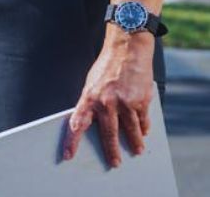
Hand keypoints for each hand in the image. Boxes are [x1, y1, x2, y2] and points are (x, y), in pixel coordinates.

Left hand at [62, 28, 154, 167]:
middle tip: (115, 163)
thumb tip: (92, 121)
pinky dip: (144, 128)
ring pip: (130, 130)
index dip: (72, 141)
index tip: (68, 155)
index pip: (77, 124)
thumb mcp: (91, 83)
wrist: (127, 50)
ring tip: (136, 151)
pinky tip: (144, 133)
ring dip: (134, 143)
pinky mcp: (141, 100)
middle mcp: (106, 102)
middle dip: (111, 151)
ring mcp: (125, 102)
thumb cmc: (106, 67)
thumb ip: (92, 102)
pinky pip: (142, 120)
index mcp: (89, 97)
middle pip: (108, 134)